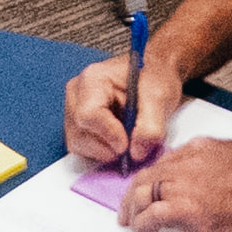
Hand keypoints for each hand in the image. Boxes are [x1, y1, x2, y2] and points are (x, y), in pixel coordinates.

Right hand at [60, 47, 164, 173]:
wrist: (153, 78)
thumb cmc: (153, 80)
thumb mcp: (160, 97)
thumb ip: (151, 126)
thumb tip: (137, 153)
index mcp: (92, 79)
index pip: (88, 116)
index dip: (109, 135)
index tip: (127, 145)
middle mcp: (76, 95)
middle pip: (80, 135)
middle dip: (108, 147)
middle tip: (132, 144)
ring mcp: (72, 112)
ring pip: (79, 146)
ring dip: (106, 151)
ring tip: (127, 137)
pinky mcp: (76, 127)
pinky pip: (82, 151)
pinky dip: (102, 153)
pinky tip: (118, 140)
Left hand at [116, 135, 231, 231]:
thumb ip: (215, 161)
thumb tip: (206, 175)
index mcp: (200, 148)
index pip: (164, 162)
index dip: (153, 179)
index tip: (150, 190)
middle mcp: (186, 163)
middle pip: (146, 177)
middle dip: (132, 195)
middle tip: (128, 210)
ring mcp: (183, 185)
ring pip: (141, 195)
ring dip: (133, 212)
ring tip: (133, 226)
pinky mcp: (183, 210)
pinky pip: (150, 218)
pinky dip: (142, 228)